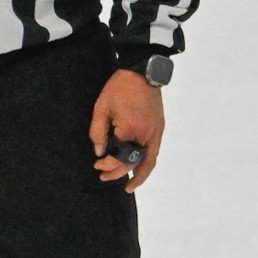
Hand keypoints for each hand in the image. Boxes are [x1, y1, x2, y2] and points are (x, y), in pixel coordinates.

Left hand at [90, 69, 164, 190]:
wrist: (142, 71)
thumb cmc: (119, 88)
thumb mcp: (101, 108)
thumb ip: (98, 133)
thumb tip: (99, 153)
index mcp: (130, 129)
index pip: (119, 157)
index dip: (107, 165)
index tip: (97, 165)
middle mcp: (146, 134)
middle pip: (134, 162)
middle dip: (118, 172)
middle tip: (103, 176)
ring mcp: (156, 132)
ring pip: (149, 161)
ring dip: (138, 175)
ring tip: (129, 186)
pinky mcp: (160, 128)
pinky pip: (155, 152)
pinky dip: (148, 164)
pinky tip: (141, 171)